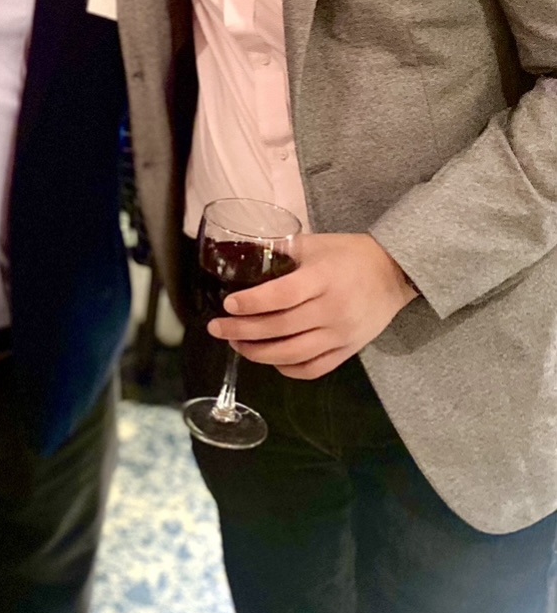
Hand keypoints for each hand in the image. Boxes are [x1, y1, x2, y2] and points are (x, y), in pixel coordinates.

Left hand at [207, 232, 417, 380]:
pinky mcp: (349, 350)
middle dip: (242, 331)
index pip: (282, 296)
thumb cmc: (348, 254)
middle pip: (281, 328)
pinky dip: (287, 368)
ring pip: (293, 354)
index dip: (252, 303)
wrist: (394, 273)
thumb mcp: (313, 244)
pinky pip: (313, 369)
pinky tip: (269, 358)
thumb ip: (279, 251)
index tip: (228, 305)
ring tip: (237, 344)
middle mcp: (333, 309)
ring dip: (258, 353)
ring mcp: (342, 334)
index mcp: (323, 278)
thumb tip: (239, 255)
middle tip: (217, 328)